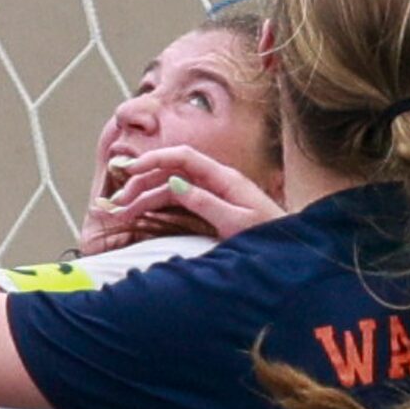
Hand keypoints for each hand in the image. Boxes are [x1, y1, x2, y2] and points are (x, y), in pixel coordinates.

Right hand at [100, 144, 287, 241]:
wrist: (290, 251)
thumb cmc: (269, 237)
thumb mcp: (237, 222)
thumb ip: (206, 203)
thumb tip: (175, 184)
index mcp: (224, 178)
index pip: (183, 157)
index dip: (155, 159)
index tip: (130, 170)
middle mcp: (216, 181)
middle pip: (171, 171)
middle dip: (142, 183)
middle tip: (118, 203)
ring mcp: (213, 193)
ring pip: (171, 187)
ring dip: (145, 197)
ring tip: (122, 212)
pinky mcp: (211, 208)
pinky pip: (178, 201)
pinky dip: (158, 206)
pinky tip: (141, 213)